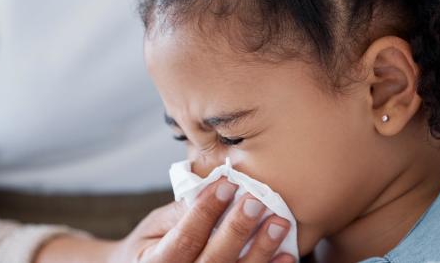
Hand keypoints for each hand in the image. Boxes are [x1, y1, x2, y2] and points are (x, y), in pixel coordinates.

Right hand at [110, 178, 294, 262]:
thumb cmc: (153, 245)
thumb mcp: (155, 227)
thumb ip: (181, 213)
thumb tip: (216, 190)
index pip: (185, 239)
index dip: (205, 212)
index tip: (227, 185)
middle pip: (213, 262)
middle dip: (237, 230)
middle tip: (257, 202)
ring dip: (261, 251)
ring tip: (279, 224)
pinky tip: (286, 256)